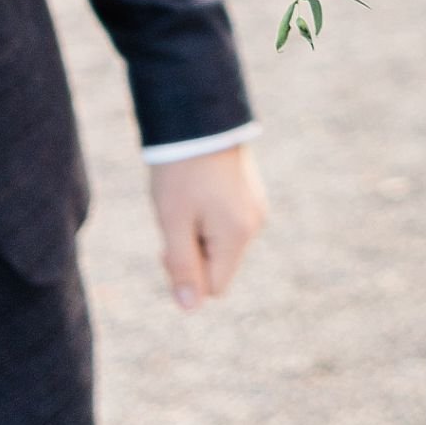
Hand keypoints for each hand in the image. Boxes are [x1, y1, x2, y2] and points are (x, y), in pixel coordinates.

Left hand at [148, 144, 266, 310]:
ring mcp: (256, 207)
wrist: (198, 117)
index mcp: (237, 236)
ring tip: (186, 199)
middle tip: (173, 219)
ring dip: (199, 232)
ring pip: (221, 243)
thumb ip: (183, 267)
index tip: (169, 243)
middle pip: (219, 265)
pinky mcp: (251, 193)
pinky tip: (197, 190)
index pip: (214, 288)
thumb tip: (190, 308)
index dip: (187, 275)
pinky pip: (227, 222)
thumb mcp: (173, 222)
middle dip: (193, 252)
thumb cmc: (181, 171)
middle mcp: (255, 225)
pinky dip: (208, 216)